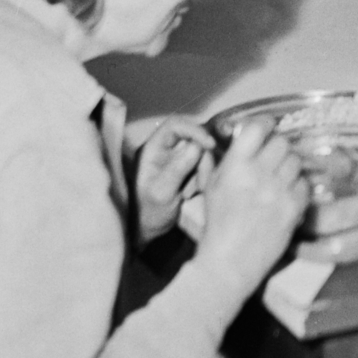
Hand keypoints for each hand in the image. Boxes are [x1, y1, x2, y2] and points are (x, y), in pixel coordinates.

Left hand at [134, 117, 214, 244]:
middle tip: (202, 182)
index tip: (210, 145)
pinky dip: (204, 177)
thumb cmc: (148, 213)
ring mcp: (177, 159)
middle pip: (194, 139)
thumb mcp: (162, 192)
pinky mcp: (187, 169)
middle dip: (202, 160)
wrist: (148, 231)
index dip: (194, 130)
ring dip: (203, 171)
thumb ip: (178, 168)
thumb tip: (198, 146)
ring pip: (202, 153)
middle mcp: (166, 149)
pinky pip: (203, 165)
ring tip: (194, 192)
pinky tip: (196, 191)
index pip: (176, 125)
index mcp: (153, 149)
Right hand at [193, 118, 308, 299]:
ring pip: (295, 161)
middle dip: (277, 149)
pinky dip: (297, 188)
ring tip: (279, 181)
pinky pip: (304, 184)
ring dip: (289, 168)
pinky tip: (285, 197)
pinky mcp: (294, 207)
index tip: (267, 128)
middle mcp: (258, 173)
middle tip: (272, 160)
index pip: (258, 128)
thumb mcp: (213, 187)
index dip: (265, 125)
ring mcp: (278, 190)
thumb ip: (227, 159)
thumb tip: (240, 135)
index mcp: (235, 165)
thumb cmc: (218, 225)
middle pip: (281, 142)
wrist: (229, 263)